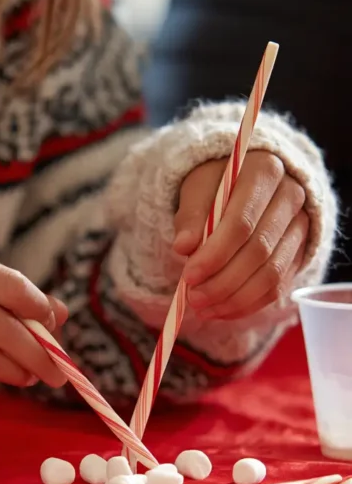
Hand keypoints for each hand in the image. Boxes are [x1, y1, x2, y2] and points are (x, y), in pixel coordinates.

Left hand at [173, 151, 308, 319]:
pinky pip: (279, 286)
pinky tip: (223, 311)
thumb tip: (183, 247)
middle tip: (193, 298)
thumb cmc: (217, 183)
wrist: (246, 181)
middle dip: (222, 282)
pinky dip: (249, 304)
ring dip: (235, 298)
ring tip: (204, 308)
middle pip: (259, 251)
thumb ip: (191, 215)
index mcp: (265, 172)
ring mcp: (300, 226)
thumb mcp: (198, 187)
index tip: (188, 276)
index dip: (214, 254)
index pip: (241, 223)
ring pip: (272, 273)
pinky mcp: (300, 251)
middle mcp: (291, 197)